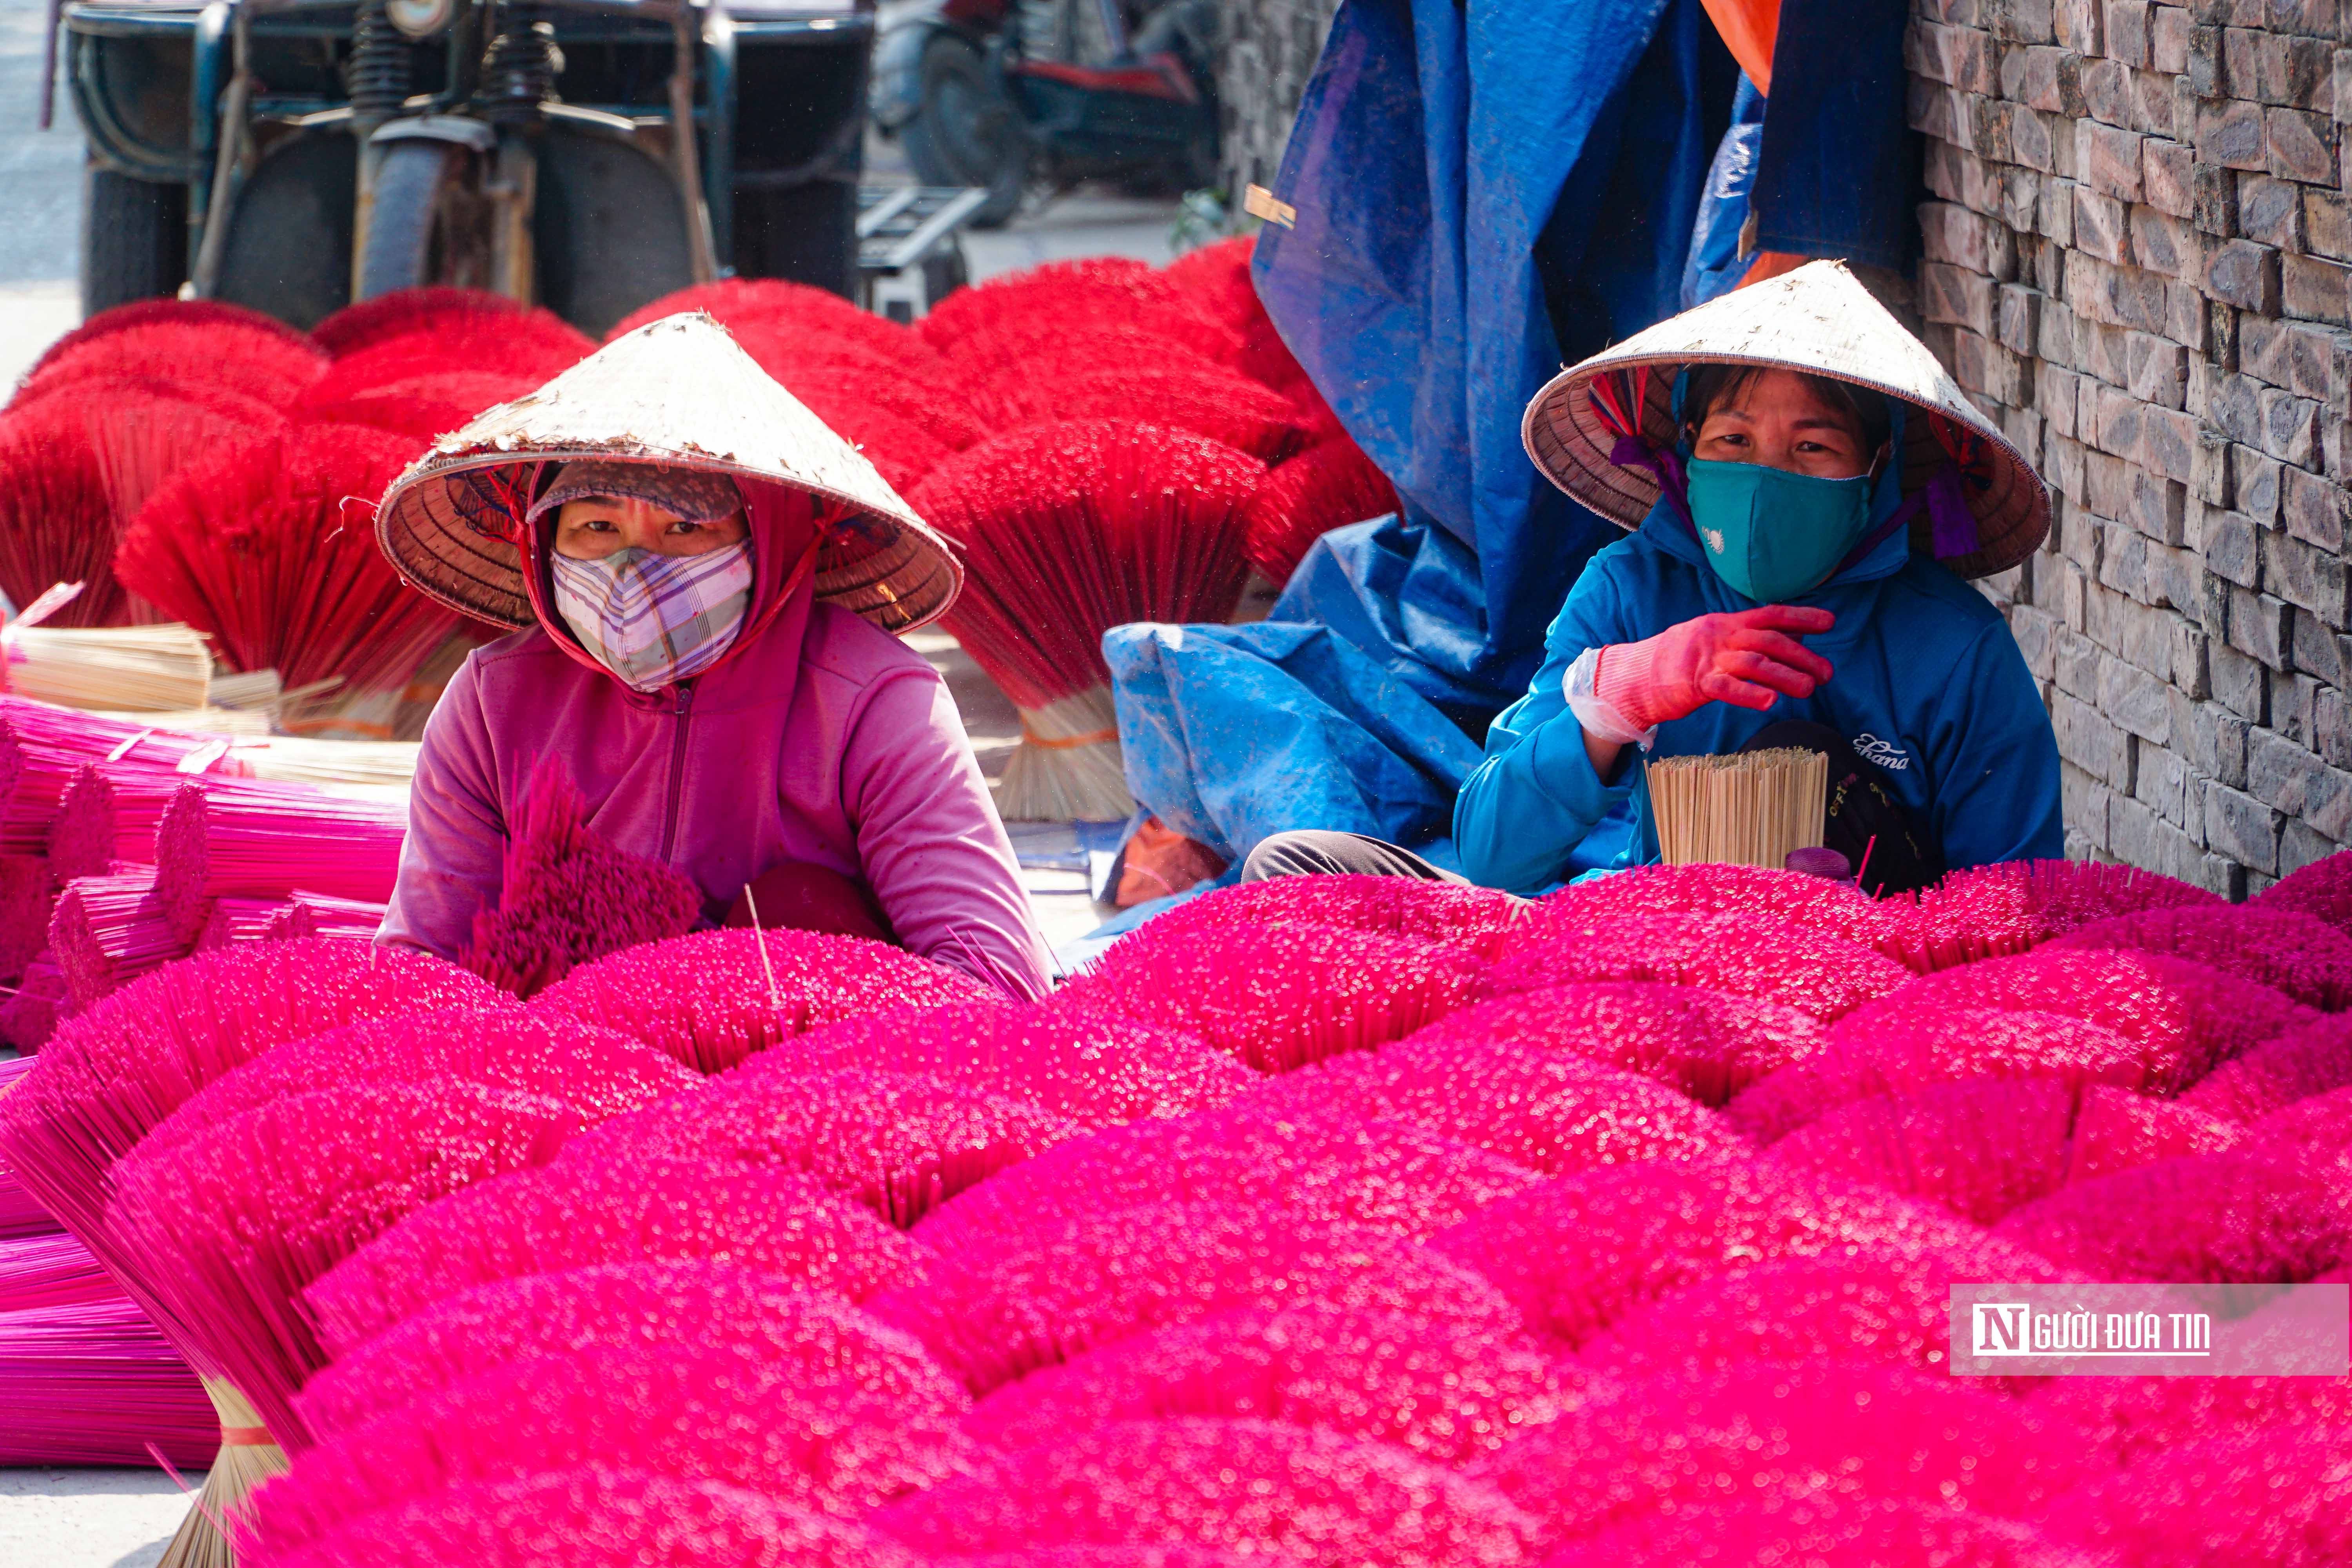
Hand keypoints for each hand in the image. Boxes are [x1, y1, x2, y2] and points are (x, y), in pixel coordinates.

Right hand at [1593, 606, 1835, 730]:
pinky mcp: (1694, 683)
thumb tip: (1794, 631)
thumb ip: (1753, 636)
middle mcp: (1720, 636)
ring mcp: (1707, 658)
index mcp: (1726, 623)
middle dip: (1802, 656)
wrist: (1635, 676)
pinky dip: (1750, 694)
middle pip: (1769, 641)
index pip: (1770, 615)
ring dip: (1785, 676)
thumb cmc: (1681, 660)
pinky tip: (1770, 702)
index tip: (1829, 622)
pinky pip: (1726, 687)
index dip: (1801, 617)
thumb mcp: (1718, 640)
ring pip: (1754, 663)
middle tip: (1826, 673)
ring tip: (1808, 689)